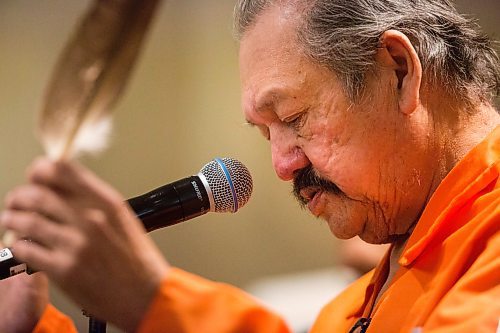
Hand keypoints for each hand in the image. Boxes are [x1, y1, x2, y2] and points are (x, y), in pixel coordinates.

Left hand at [0, 158, 169, 331]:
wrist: (144, 293)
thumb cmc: (136, 258)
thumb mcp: (122, 218)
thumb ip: (93, 199)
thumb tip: (64, 185)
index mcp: (106, 202)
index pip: (62, 170)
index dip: (40, 169)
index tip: (34, 175)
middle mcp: (90, 219)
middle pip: (37, 194)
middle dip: (19, 196)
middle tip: (16, 201)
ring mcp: (75, 244)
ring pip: (25, 221)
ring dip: (11, 219)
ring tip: (11, 220)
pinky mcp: (63, 269)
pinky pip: (26, 249)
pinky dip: (18, 245)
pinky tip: (23, 245)